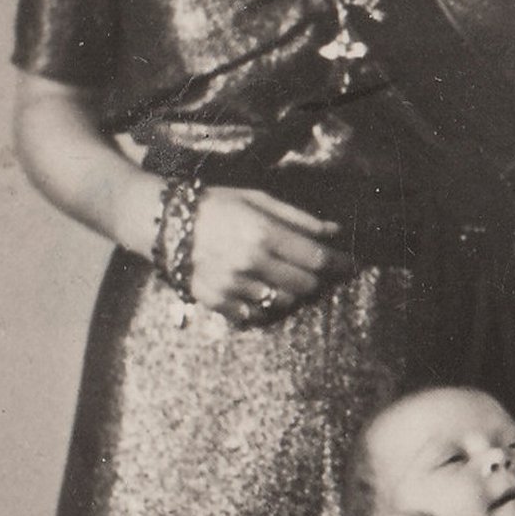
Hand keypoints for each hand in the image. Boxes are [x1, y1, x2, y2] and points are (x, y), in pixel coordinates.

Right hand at [186, 188, 343, 323]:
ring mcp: (234, 286)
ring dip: (291, 292)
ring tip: (283, 277)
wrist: (164, 223)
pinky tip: (261, 289)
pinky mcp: (218, 302)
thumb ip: (297, 218)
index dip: (339, 264)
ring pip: (283, 302)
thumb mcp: (257, 200)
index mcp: (263, 233)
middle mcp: (251, 263)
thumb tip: (333, 231)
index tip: (350, 264)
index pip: (316, 258)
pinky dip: (264, 306)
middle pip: (305, 285)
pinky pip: (256, 315)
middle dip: (316, 278)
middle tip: (314, 269)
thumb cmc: (215, 205)